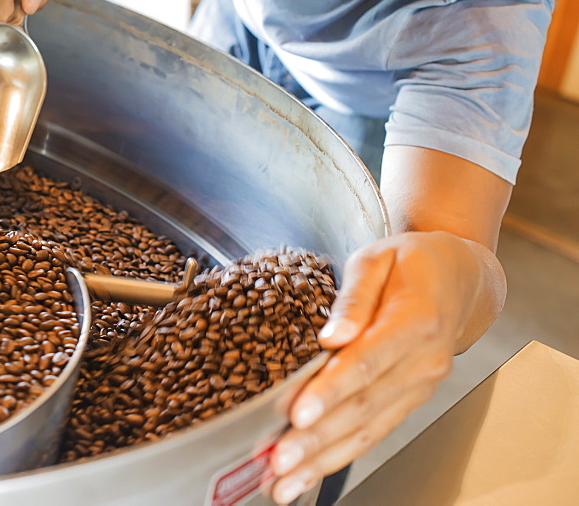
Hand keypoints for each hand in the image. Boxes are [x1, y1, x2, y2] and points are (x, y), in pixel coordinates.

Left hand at [268, 231, 502, 502]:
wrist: (461, 279)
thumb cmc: (413, 262)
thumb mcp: (379, 258)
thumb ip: (354, 295)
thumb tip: (332, 334)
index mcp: (415, 321)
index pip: (368, 363)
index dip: (332, 390)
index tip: (299, 413)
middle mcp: (422, 363)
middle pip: (363, 407)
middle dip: (317, 439)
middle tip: (279, 461)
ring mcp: (419, 387)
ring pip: (368, 430)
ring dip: (322, 460)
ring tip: (284, 482)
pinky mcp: (409, 401)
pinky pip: (374, 434)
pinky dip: (339, 458)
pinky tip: (307, 474)